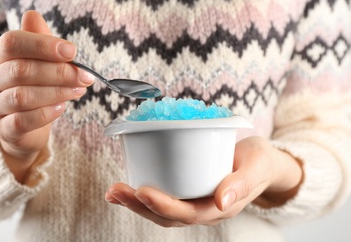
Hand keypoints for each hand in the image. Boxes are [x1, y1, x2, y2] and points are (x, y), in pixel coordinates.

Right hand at [0, 11, 93, 181]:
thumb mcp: (38, 63)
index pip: (12, 43)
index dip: (43, 45)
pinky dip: (47, 113)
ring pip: (22, 96)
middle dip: (58, 72)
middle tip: (84, 76)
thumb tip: (34, 16)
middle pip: (21, 70)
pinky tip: (62, 108)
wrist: (25, 129)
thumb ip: (38, 42)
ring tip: (78, 91)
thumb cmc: (34, 89)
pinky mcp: (3, 129)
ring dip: (56, 92)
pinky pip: (24, 120)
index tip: (72, 51)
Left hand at [105, 136, 301, 226]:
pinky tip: (126, 186)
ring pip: (162, 210)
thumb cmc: (260, 161)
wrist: (262, 162)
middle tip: (116, 191)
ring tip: (113, 192)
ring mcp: (195, 201)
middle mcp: (205, 209)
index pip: (188, 213)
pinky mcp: (188, 190)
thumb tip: (222, 201)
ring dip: (135, 202)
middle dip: (139, 206)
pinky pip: (164, 196)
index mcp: (222, 207)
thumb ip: (243, 183)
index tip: (142, 191)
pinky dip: (142, 194)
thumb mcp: (258, 165)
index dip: (164, 206)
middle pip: (168, 216)